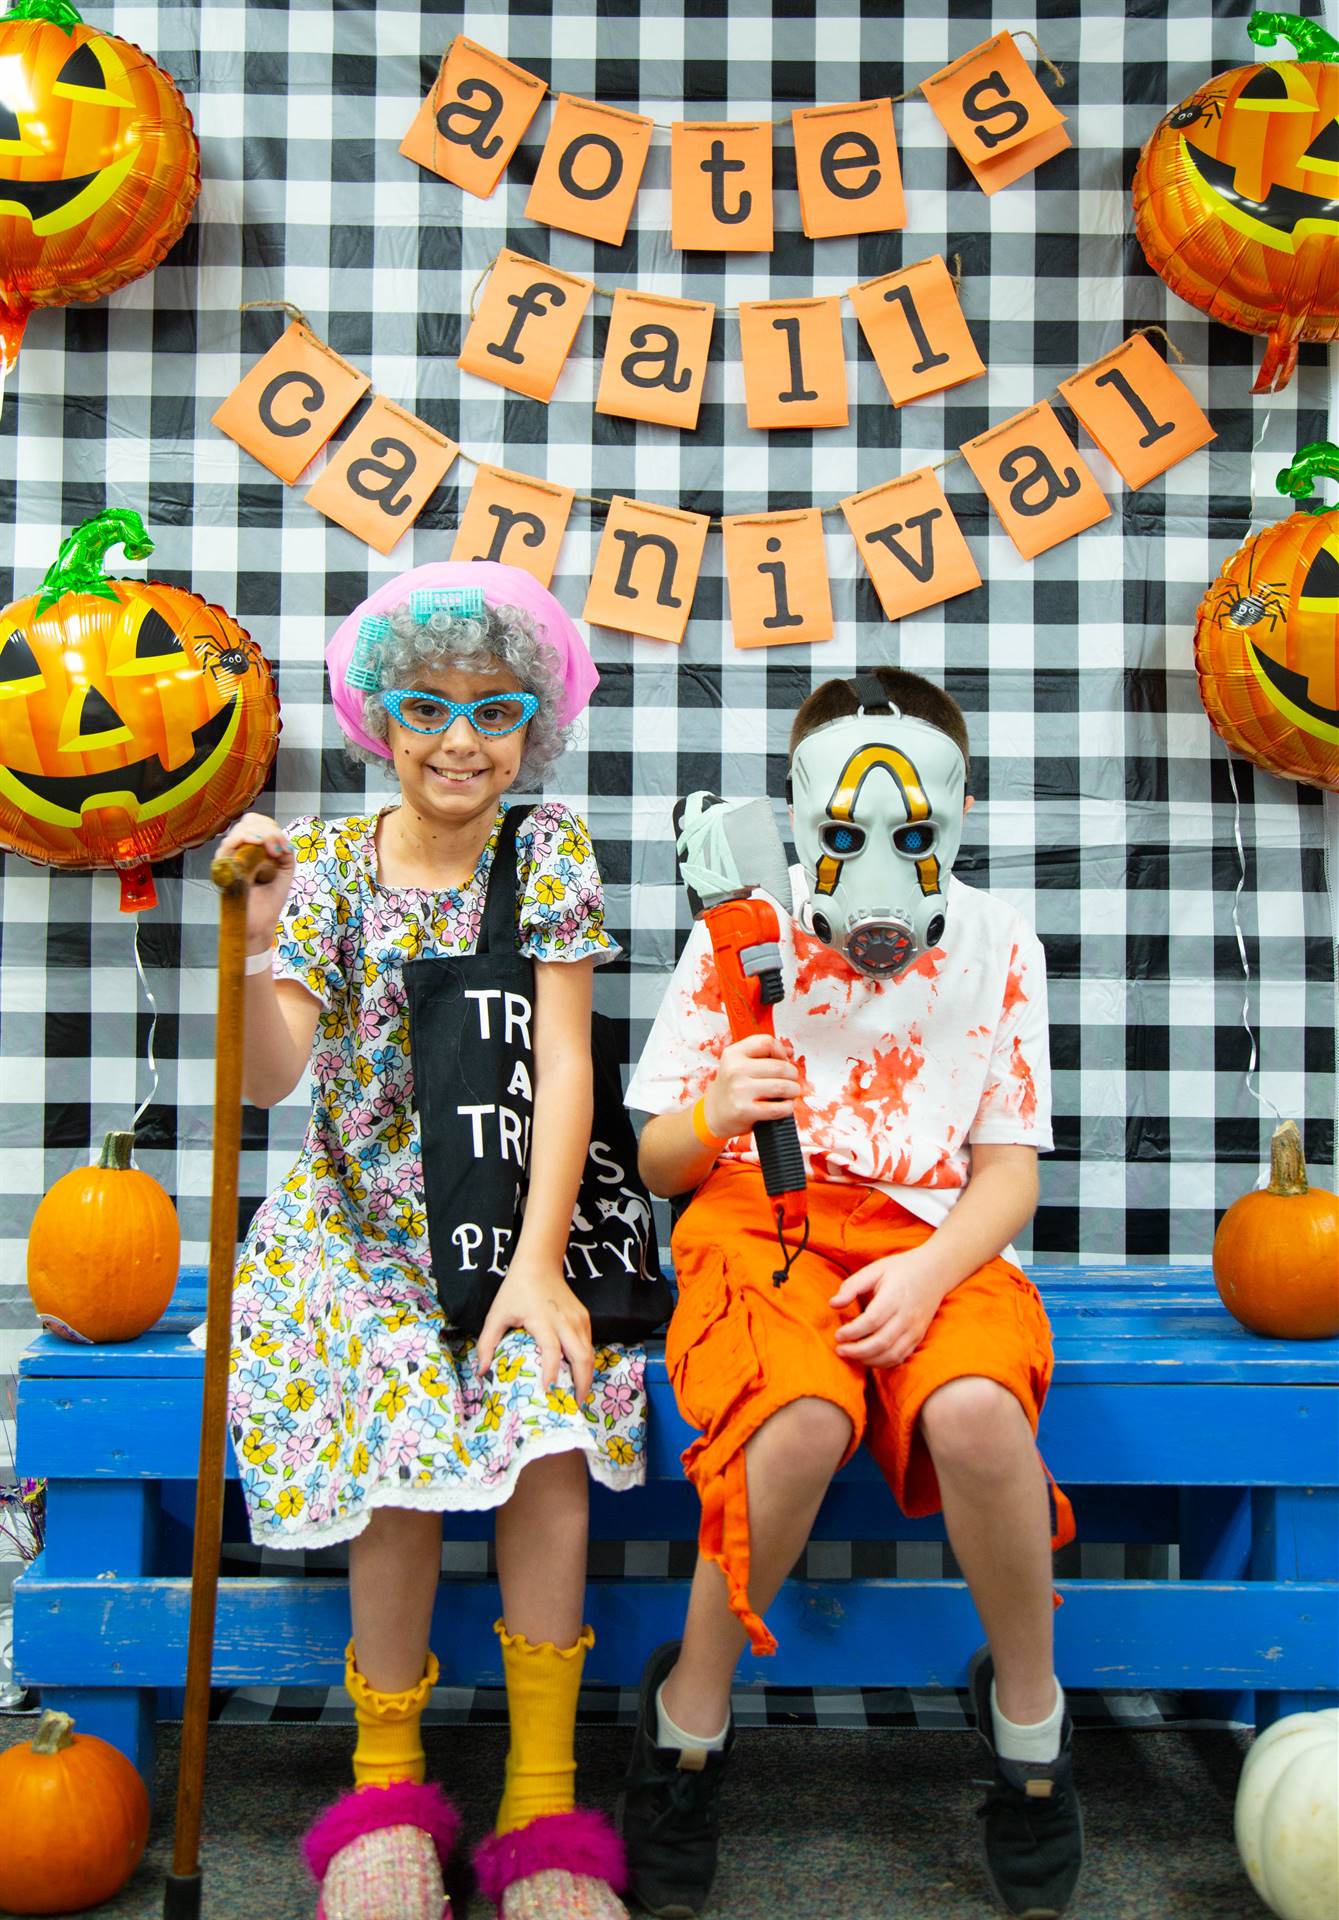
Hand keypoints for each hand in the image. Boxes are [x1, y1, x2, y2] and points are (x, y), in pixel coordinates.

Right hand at [218, 812, 295, 947]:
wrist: (260, 924)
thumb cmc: (270, 899)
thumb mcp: (286, 870)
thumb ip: (285, 850)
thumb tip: (279, 839)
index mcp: (251, 848)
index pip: (255, 822)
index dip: (270, 826)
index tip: (283, 846)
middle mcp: (237, 850)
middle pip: (248, 822)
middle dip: (268, 830)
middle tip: (279, 850)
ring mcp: (228, 858)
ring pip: (240, 831)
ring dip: (262, 835)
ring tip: (273, 851)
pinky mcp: (223, 868)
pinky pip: (229, 845)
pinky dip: (246, 840)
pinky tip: (259, 846)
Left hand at [474, 1264, 594, 1402]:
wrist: (539, 1264)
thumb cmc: (515, 1290)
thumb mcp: (496, 1314)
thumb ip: (487, 1343)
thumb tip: (482, 1372)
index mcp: (543, 1319)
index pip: (552, 1349)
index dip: (552, 1371)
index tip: (549, 1391)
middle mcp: (565, 1321)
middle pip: (581, 1356)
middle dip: (581, 1384)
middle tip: (573, 1406)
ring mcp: (579, 1319)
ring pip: (589, 1353)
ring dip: (586, 1377)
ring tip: (577, 1397)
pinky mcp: (585, 1318)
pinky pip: (589, 1345)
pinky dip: (586, 1364)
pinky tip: (578, 1377)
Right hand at [703, 1032, 799, 1140]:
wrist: (715, 1113)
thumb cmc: (733, 1087)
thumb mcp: (741, 1063)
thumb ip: (765, 1053)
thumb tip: (789, 1052)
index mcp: (734, 1053)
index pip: (767, 1042)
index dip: (782, 1051)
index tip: (784, 1060)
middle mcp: (734, 1070)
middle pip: (780, 1066)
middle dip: (793, 1074)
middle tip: (791, 1080)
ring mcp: (739, 1090)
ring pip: (782, 1086)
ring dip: (793, 1090)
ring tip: (790, 1092)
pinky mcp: (744, 1111)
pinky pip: (778, 1108)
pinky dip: (788, 1107)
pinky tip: (785, 1105)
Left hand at [830, 1245, 947, 1367]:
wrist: (935, 1272)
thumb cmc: (900, 1269)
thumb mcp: (875, 1269)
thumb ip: (852, 1286)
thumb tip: (833, 1304)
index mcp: (895, 1296)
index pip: (872, 1320)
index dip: (853, 1331)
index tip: (837, 1334)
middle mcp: (907, 1316)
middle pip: (881, 1341)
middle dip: (857, 1351)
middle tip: (839, 1350)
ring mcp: (915, 1329)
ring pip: (891, 1354)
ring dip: (868, 1359)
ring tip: (850, 1355)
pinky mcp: (918, 1337)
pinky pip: (900, 1357)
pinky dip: (882, 1362)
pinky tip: (867, 1358)